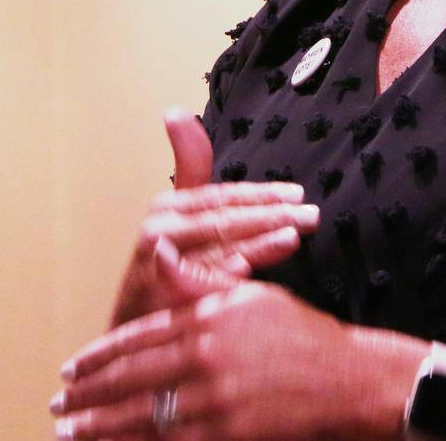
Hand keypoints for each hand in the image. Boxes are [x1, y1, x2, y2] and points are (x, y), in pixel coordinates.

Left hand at [54, 281, 366, 439]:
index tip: (72, 367)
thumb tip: (157, 249)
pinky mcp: (226, 433)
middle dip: (89, 395)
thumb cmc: (296, 333)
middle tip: (58, 404)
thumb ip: (195, 279)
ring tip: (72, 431)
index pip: (138, 339)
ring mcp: (214, 400)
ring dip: (102, 426)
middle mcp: (204, 359)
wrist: (343, 376)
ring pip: (143, 416)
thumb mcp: (246, 295)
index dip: (100, 356)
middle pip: (131, 379)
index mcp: (205, 320)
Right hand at [107, 109, 321, 328]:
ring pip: (218, 251)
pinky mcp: (160, 300)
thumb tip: (176, 111)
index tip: (298, 193)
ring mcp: (158, 266)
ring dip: (257, 244)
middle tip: (310, 215)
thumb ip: (189, 167)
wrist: (135, 333)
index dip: (262, 194)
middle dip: (271, 215)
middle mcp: (160, 232)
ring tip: (293, 236)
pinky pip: (202, 288)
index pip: (224, 196)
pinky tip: (251, 279)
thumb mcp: (178, 216)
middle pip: (225, 219)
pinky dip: (225, 283)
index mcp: (169, 208)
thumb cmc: (166, 271)